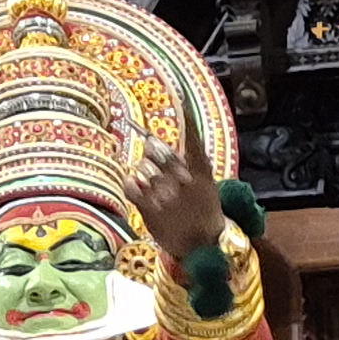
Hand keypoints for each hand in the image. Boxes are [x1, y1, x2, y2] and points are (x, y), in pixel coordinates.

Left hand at [130, 103, 225, 265]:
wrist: (203, 248)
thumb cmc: (204, 213)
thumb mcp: (207, 184)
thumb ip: (190, 162)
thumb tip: (162, 142)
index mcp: (201, 173)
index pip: (192, 137)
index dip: (186, 115)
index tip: (180, 91)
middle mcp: (184, 181)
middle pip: (159, 151)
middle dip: (152, 150)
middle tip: (152, 152)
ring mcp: (166, 195)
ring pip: (143, 168)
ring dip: (144, 173)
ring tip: (156, 187)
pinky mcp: (150, 210)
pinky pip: (131, 186)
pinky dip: (132, 185)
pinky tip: (140, 191)